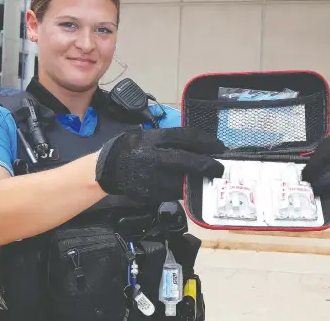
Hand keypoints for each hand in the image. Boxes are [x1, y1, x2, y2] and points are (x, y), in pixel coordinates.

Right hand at [95, 127, 226, 202]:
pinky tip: (189, 187)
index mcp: (154, 139)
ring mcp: (151, 178)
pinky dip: (183, 191)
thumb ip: (172, 139)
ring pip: (182, 181)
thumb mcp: (150, 136)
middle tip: (220, 168)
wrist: (110, 167)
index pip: (185, 137)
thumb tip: (202, 144)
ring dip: (198, 181)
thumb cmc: (134, 147)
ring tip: (208, 178)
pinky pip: (173, 194)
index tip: (220, 147)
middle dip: (207, 165)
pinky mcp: (150, 194)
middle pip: (186, 161)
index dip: (206, 142)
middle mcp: (153, 158)